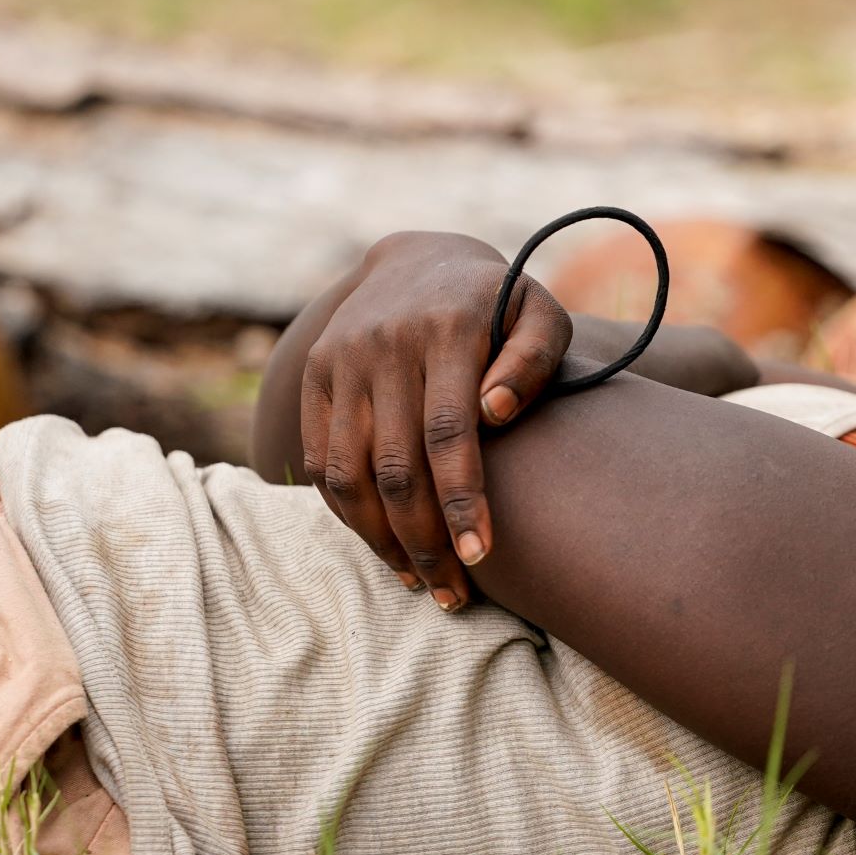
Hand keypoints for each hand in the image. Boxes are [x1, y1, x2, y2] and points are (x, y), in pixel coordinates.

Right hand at [299, 231, 571, 609]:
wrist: (422, 260)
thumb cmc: (500, 305)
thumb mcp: (540, 313)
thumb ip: (535, 358)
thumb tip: (498, 411)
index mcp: (446, 331)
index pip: (447, 432)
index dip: (460, 500)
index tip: (481, 557)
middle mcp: (384, 345)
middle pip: (394, 466)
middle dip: (423, 540)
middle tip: (454, 594)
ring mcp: (341, 360)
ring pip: (348, 473)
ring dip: (381, 539)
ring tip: (420, 582)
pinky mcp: (315, 375)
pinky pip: (321, 460)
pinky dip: (347, 514)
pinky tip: (383, 546)